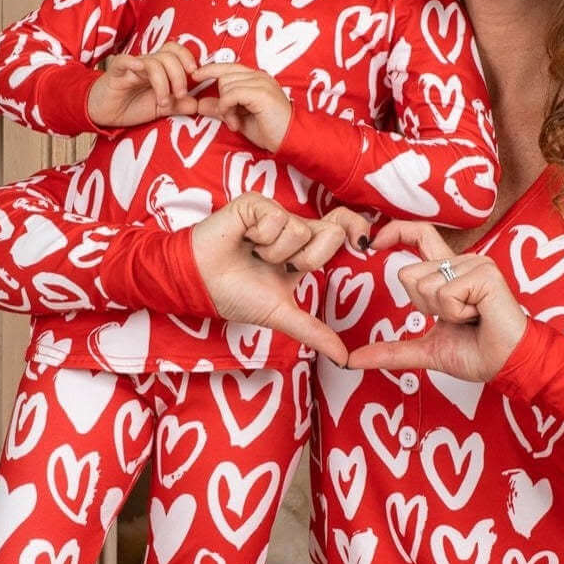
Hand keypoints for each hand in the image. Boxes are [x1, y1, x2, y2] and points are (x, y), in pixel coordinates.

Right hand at [87, 42, 199, 126]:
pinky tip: (139, 70)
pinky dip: (132, 63)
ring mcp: (132, 67)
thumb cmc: (131, 106)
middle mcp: (147, 64)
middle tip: (180, 95)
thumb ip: (178, 106)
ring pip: (152, 62)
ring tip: (163, 102)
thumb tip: (197, 104)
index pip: (176, 52)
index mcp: (159, 69)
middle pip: (168, 56)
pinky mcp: (116, 73)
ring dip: (163, 83)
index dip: (188, 59)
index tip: (196, 76)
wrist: (104, 113)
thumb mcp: (160, 109)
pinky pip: (124, 61)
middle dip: (179, 75)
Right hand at [190, 194, 363, 364]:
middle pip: (331, 233)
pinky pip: (276, 219)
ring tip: (253, 255)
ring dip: (274, 253)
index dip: (356, 230)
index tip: (362, 246)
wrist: (200, 284)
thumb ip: (314, 332)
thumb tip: (345, 359)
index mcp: (306, 250)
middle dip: (305, 259)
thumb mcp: (281, 315)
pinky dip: (259, 237)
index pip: (343, 230)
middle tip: (280, 267)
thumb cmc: (236, 295)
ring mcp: (276, 214)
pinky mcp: (256, 204)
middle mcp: (295, 228)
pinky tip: (243, 240)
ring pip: (300, 230)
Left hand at [192, 66, 292, 151]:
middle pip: (224, 77)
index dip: (210, 69)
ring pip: (226, 85)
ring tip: (237, 123)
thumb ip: (222, 109)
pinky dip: (228, 108)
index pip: (228, 67)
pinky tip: (236, 122)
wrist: (291, 140)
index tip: (196, 75)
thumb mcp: (240, 119)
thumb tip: (200, 104)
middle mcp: (259, 76)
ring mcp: (261, 82)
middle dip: (222, 99)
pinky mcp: (260, 92)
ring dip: (226, 107)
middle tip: (231, 119)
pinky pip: (231, 94)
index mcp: (256, 79)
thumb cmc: (271, 131)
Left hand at [346, 220, 527, 381]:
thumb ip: (392, 351)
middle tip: (456, 319)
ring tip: (470, 318)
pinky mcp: (485, 274)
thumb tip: (353, 359)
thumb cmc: (478, 352)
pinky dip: (457, 314)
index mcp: (449, 272)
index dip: (394, 232)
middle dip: (424, 307)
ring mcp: (475, 264)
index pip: (419, 235)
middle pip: (408, 275)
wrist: (508, 364)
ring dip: (443, 314)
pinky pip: (445, 294)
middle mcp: (462, 262)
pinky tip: (478, 316)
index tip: (372, 244)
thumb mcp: (427, 350)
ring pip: (425, 285)